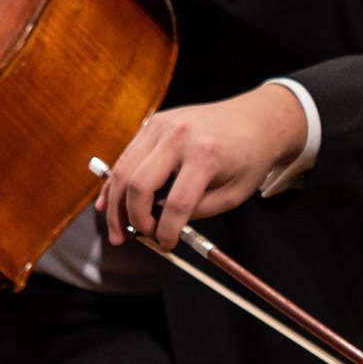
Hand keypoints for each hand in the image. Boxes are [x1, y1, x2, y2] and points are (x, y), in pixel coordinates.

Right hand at [99, 85, 310, 251]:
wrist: (254, 119)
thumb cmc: (248, 158)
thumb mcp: (235, 193)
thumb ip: (199, 210)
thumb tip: (163, 224)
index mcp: (206, 155)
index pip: (176, 202)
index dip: (167, 230)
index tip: (165, 244)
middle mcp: (179, 137)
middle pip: (139, 184)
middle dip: (130, 217)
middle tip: (126, 239)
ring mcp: (161, 126)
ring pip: (123, 170)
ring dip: (113, 204)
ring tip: (114, 229)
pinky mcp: (152, 123)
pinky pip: (126, 157)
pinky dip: (115, 182)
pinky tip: (108, 202)